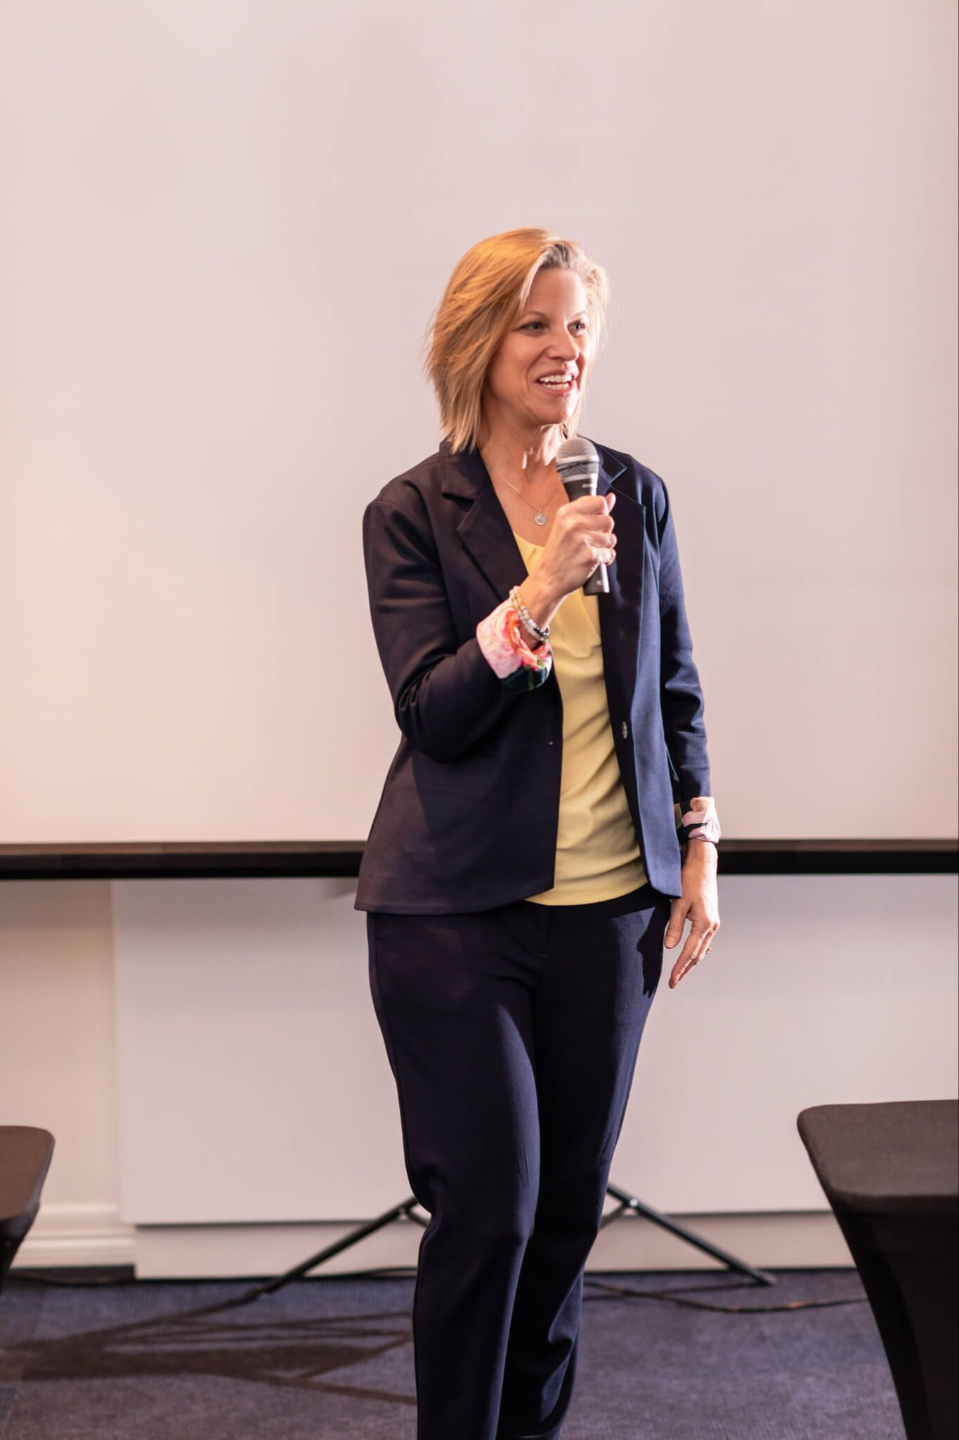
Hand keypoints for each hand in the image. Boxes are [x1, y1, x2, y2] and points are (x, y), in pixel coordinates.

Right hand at [538, 491, 617, 599]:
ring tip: (591, 551)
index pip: (599, 501)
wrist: (548, 579)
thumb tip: (611, 497)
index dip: (601, 512)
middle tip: (591, 540)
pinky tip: (593, 561)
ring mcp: (582, 540)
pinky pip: (610, 553)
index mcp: (567, 512)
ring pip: (611, 537)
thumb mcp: (566, 525)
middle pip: (608, 520)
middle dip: (604, 531)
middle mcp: (574, 523)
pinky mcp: (590, 556)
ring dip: (605, 546)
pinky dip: (605, 559)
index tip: (594, 522)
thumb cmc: (557, 553)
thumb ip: (589, 510)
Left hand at [664, 842, 719, 986]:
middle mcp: (712, 926)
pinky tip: (691, 955)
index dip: (680, 967)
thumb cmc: (688, 880)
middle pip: (698, 955)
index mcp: (705, 924)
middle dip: (685, 969)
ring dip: (691, 962)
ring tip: (679, 973)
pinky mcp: (710, 918)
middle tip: (674, 982)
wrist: (702, 864)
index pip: (690, 952)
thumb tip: (670, 947)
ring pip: (701, 948)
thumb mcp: (678, 903)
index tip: (672, 980)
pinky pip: (703, 940)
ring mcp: (713, 922)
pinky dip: (696, 950)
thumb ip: (674, 926)